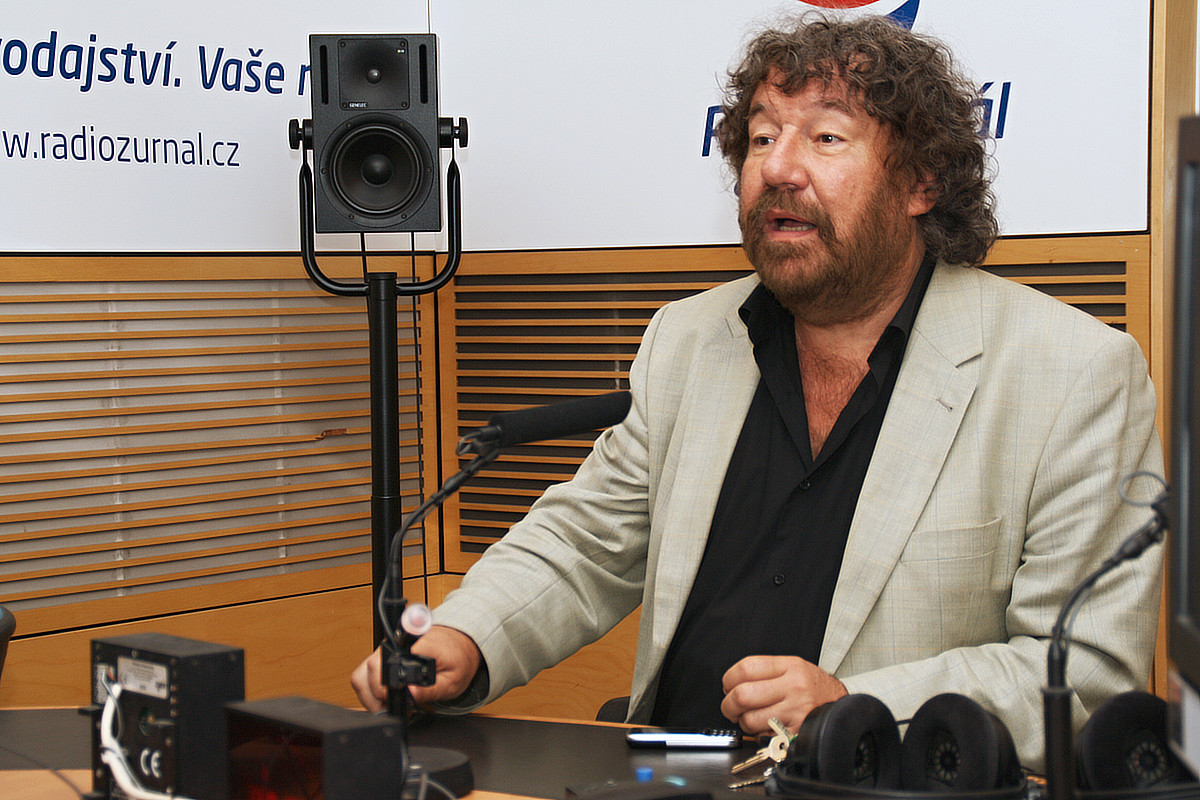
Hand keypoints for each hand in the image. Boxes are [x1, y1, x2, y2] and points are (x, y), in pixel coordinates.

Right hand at [351, 625, 482, 712]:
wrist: (459, 643)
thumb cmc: (457, 658)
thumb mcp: (453, 680)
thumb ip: (431, 689)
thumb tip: (410, 695)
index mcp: (415, 646)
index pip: (385, 662)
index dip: (383, 686)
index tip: (390, 700)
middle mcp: (396, 643)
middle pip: (369, 669)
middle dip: (377, 697)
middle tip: (393, 708)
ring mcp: (386, 648)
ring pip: (362, 673)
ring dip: (370, 695)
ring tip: (389, 705)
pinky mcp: (382, 655)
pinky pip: (366, 673)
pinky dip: (371, 690)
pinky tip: (387, 698)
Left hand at [720, 655, 846, 735]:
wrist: (844, 709)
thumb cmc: (815, 689)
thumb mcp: (795, 668)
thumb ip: (766, 671)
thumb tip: (734, 682)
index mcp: (790, 667)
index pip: (747, 668)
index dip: (729, 678)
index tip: (728, 685)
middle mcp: (794, 688)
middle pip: (743, 695)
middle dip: (729, 705)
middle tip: (731, 707)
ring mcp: (795, 712)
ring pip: (750, 719)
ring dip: (744, 722)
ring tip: (751, 718)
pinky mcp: (796, 733)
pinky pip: (764, 737)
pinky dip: (758, 735)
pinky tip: (765, 728)